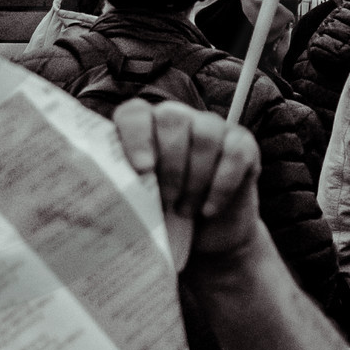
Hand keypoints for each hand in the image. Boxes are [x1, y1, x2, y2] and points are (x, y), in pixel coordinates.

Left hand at [113, 98, 260, 265]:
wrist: (208, 235)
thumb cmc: (165, 214)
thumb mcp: (141, 202)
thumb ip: (126, 188)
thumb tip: (106, 198)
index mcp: (144, 127)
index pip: (135, 113)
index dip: (136, 136)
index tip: (142, 169)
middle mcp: (178, 119)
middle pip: (172, 118)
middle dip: (169, 165)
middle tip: (166, 200)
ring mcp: (212, 127)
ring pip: (205, 134)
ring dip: (195, 178)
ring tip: (185, 210)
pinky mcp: (242, 144)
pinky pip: (236, 152)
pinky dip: (222, 184)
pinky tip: (209, 208)